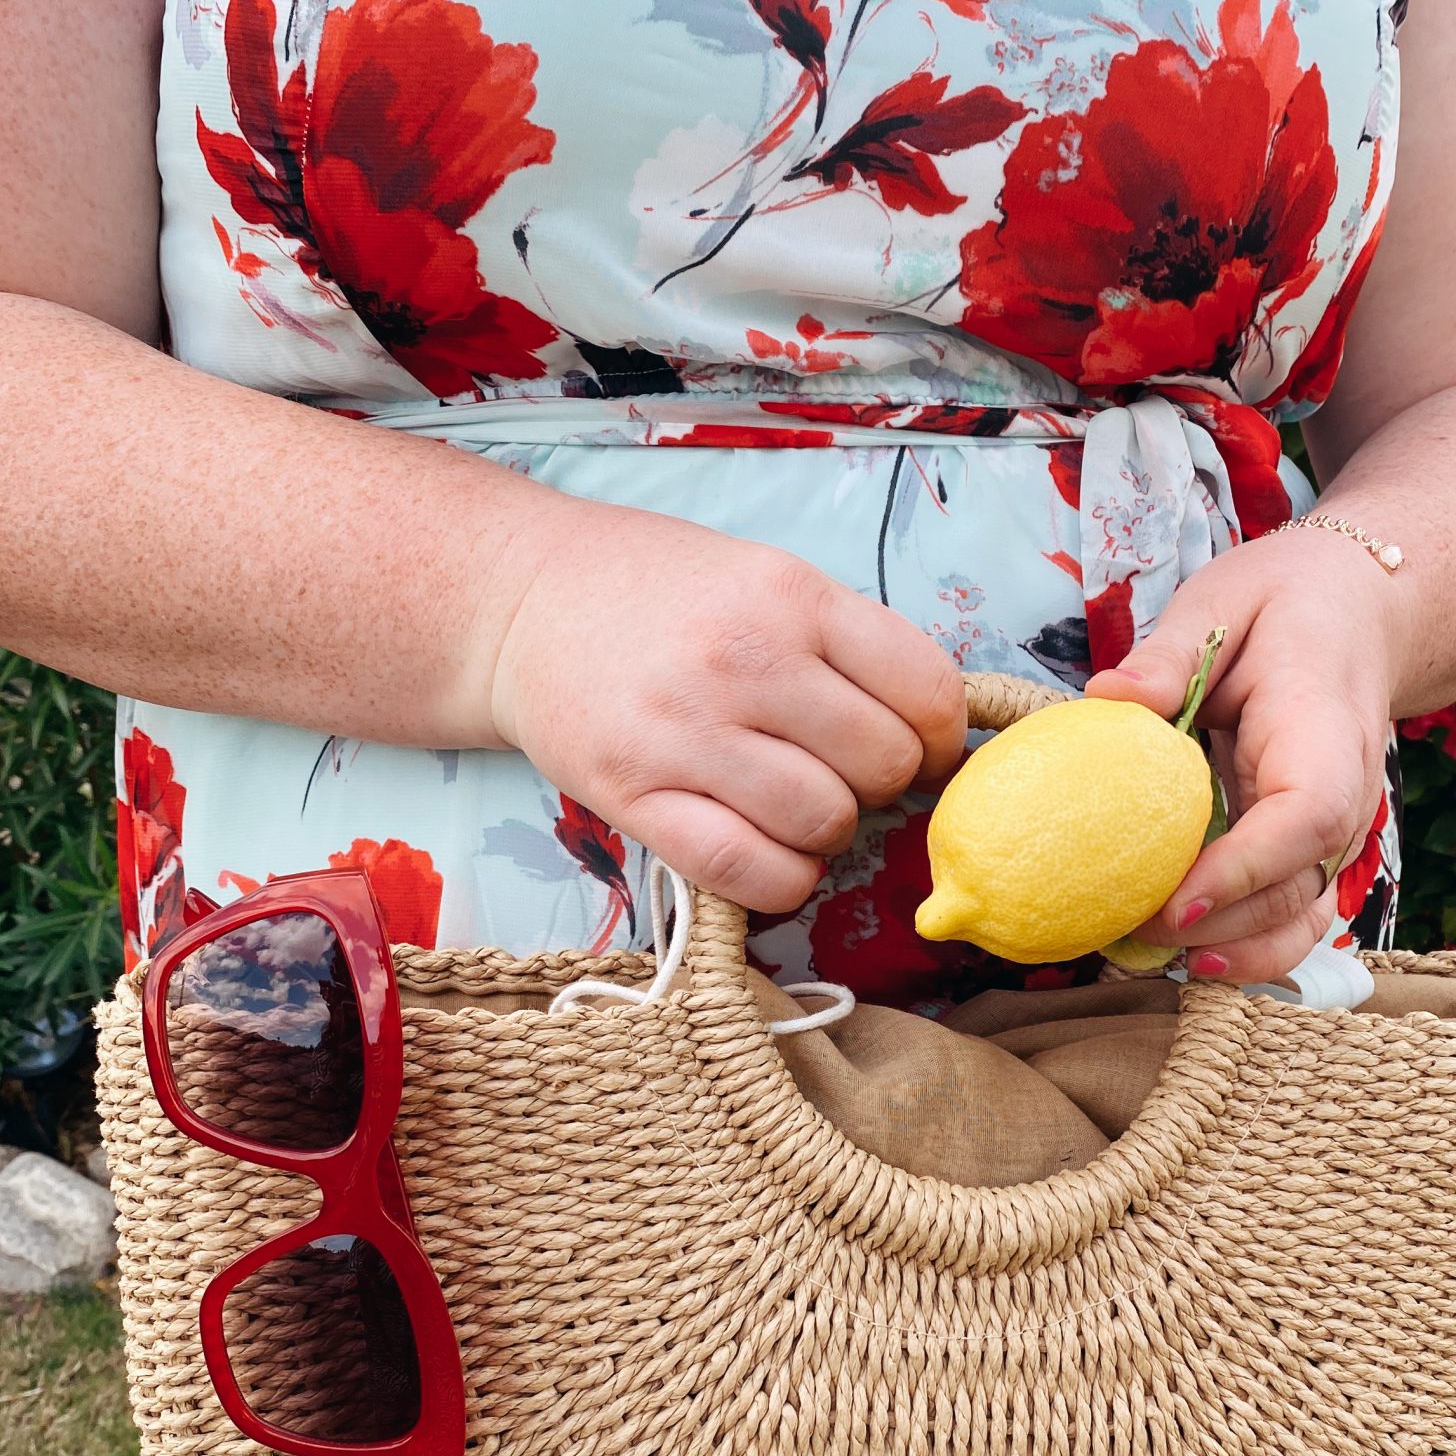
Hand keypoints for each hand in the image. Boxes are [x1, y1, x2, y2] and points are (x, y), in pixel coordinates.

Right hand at [487, 508, 966, 912]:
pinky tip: (770, 852)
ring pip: (824, 824)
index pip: (925, 690)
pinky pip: (748, 870)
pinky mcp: (634, 796)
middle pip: (881, 765)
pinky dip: (781, 878)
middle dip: (880, 785)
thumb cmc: (654, 592)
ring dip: (827, 833)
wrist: (516, 602)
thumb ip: (844, 641)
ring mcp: (685, 732)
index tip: (917, 746)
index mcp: (790, 596)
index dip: (939, 737)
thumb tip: (935, 729)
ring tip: (796, 806)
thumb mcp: (762, 576)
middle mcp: (744, 661)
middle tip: (843, 773)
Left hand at [1086, 533, 1400, 985]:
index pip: (1305, 817)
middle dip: (1217, 925)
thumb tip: (1108, 697)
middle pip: (1297, 888)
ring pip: (1302, 919)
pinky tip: (1182, 959)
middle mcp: (1343, 796)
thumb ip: (1170, 653)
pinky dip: (1245, 948)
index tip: (1178, 902)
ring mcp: (1333, 832)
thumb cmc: (1286, 605)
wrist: (1357, 612)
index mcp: (1323, 732)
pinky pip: (1291, 916)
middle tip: (1125, 933)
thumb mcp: (1224, 601)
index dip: (1246, 870)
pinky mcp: (1310, 850)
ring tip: (1148, 961)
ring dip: (1233, 954)